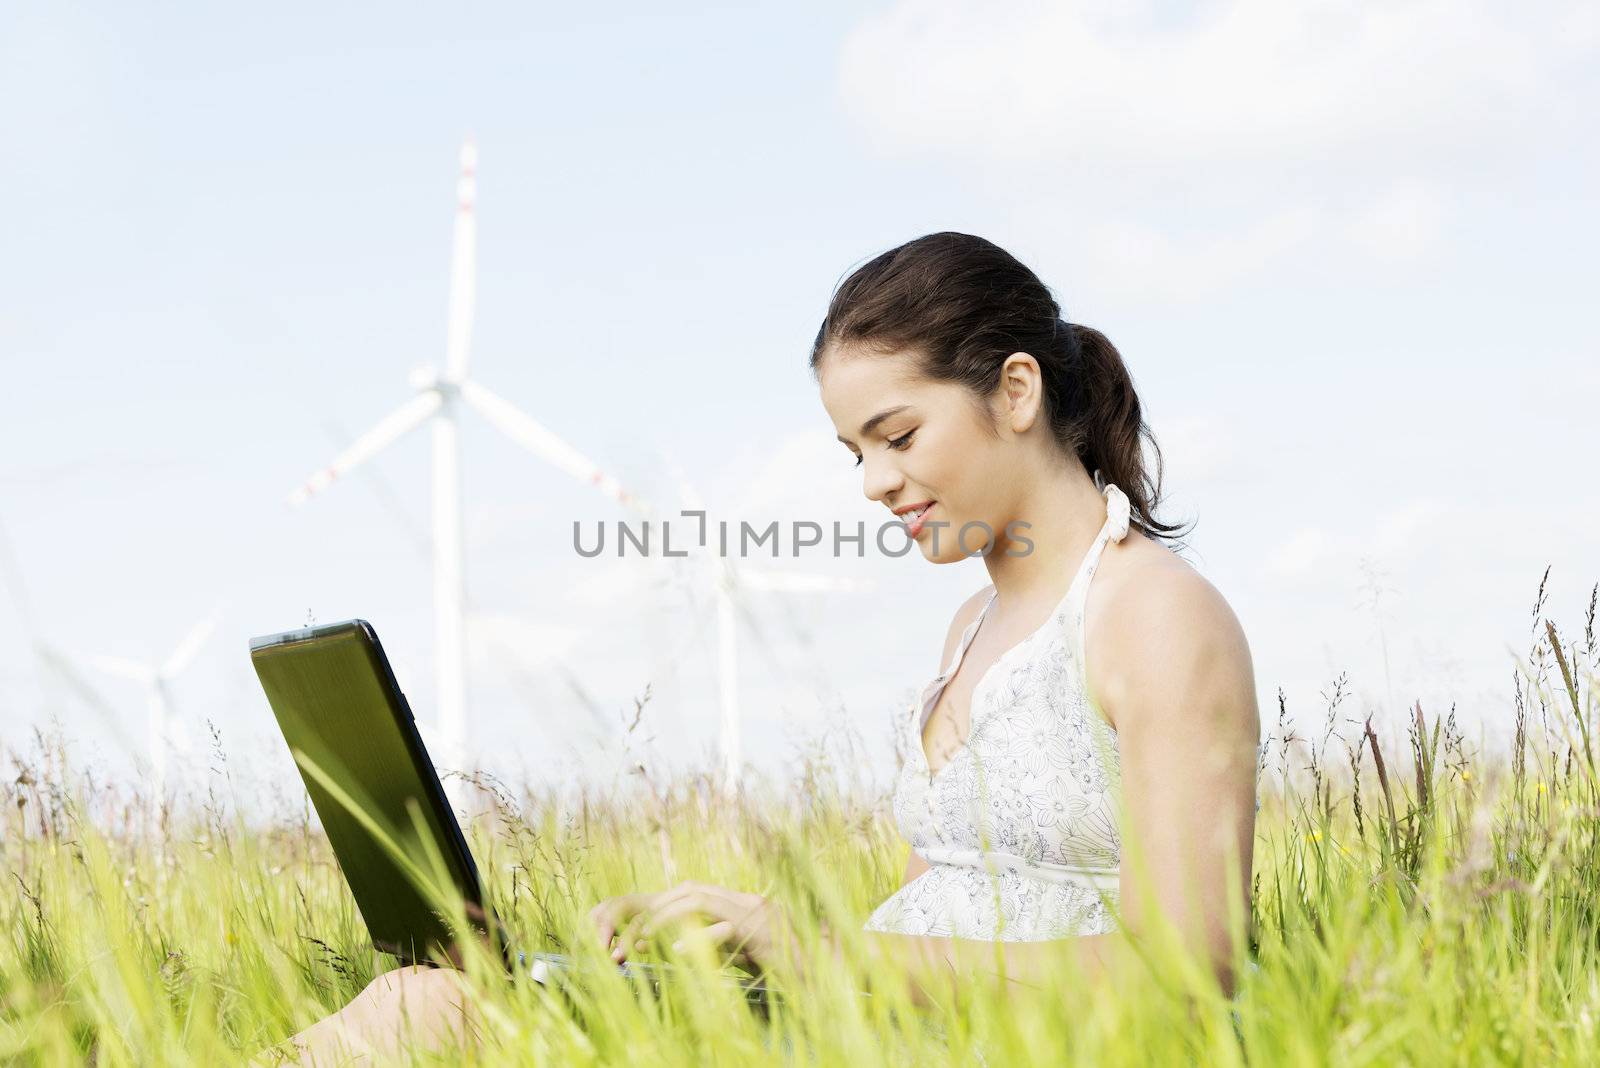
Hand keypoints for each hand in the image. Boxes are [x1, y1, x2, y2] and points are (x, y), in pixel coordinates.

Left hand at [587, 880, 798, 974]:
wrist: (830, 975)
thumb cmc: (791, 969)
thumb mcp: (750, 953)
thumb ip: (723, 943)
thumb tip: (685, 946)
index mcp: (743, 904)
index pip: (695, 891)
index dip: (664, 904)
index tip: (640, 926)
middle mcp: (749, 902)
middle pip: (692, 890)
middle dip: (658, 908)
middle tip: (634, 931)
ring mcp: (758, 915)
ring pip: (702, 902)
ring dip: (668, 918)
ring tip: (645, 937)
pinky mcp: (764, 935)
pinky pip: (725, 930)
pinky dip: (698, 939)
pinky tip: (677, 951)